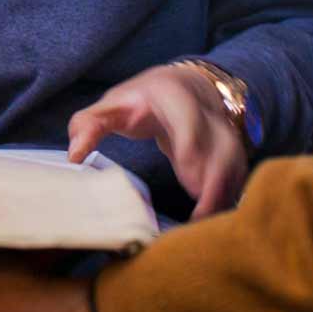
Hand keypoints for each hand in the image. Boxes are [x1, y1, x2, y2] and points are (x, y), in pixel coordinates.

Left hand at [68, 62, 247, 215]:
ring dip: (225, 194)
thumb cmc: (141, 100)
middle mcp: (208, 112)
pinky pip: (238, 175)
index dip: (194, 148)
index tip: (190, 183)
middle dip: (216, 181)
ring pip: (236, 163)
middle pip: (223, 146)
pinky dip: (229, 196)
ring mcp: (225, 131)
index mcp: (175, 95)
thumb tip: (73, 156)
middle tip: (200, 216)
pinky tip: (215, 220)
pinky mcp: (233, 150)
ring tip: (206, 225)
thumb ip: (89, 125)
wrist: (181, 86)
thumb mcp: (113, 105)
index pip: (190, 120)